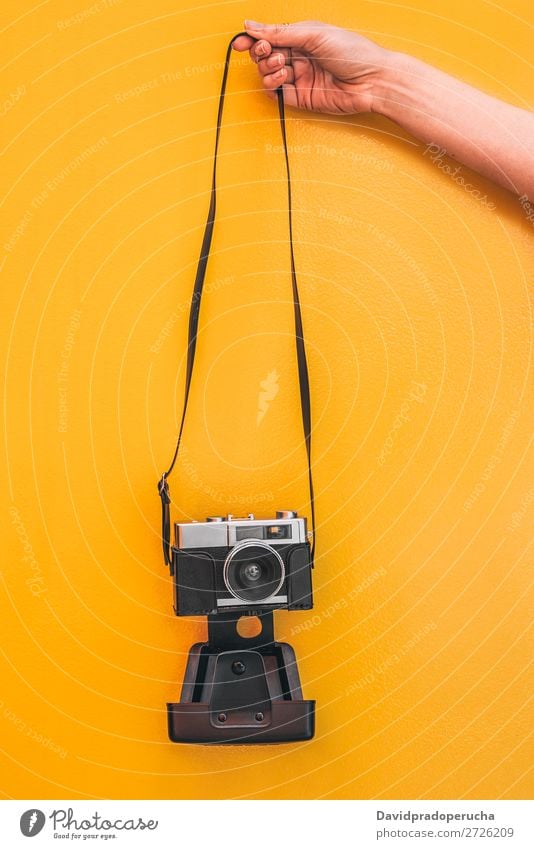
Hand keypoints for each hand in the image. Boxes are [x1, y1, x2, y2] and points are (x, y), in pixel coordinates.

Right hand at [232, 20, 391, 114]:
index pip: (270, 37)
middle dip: (261, 53)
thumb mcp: (313, 34)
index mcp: (302, 37)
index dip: (253, 39)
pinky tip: (281, 78)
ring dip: (268, 69)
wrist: (372, 81)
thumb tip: (251, 26)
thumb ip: (281, 32)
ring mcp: (299, 78)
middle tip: (268, 52)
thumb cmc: (352, 52)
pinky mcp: (301, 98)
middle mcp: (299, 57)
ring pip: (268, 74)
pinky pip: (277, 93)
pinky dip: (272, 85)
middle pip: (265, 56)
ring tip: (282, 66)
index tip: (240, 42)